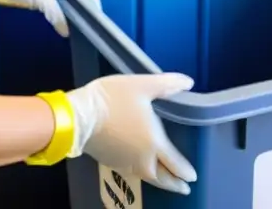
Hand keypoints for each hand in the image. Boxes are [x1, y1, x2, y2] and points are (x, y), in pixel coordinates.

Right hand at [68, 73, 196, 194]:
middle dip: (174, 184)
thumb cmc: (113, 99)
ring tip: (164, 180)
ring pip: (145, 176)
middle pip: (161, 177)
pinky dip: (141, 173)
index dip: (185, 171)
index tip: (193, 177)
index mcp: (153, 143)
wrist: (79, 116)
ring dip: (158, 180)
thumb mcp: (142, 85)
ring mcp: (124, 162)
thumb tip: (189, 82)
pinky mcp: (109, 161)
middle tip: (183, 188)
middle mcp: (141, 158)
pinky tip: (140, 168)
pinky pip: (131, 171)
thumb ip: (167, 84)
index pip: (175, 163)